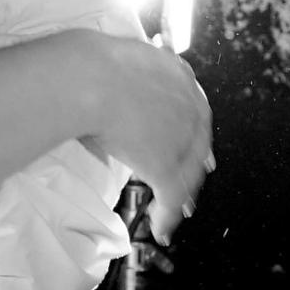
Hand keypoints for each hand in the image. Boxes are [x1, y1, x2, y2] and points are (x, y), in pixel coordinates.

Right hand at [77, 32, 212, 243]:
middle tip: (182, 183)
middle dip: (191, 165)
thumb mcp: (121, 59)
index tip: (185, 146)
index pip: (192, 110)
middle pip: (198, 144)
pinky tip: (160, 230)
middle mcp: (190, 107)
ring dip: (178, 195)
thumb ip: (129, 74)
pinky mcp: (166, 167)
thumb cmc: (93, 64)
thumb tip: (114, 84)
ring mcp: (181, 140)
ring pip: (188, 174)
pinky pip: (171, 198)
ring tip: (168, 212)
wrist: (91, 79)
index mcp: (180, 76)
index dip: (188, 133)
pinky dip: (166, 218)